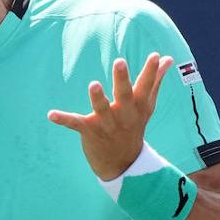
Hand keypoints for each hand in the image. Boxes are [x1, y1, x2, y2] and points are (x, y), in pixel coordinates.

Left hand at [47, 53, 173, 180]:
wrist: (123, 163)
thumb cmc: (133, 126)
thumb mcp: (146, 106)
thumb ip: (154, 81)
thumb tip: (169, 58)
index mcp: (137, 106)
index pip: (146, 86)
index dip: (150, 71)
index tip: (155, 55)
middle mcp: (123, 114)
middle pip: (124, 95)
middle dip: (122, 79)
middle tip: (120, 62)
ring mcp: (106, 123)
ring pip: (101, 109)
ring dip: (97, 98)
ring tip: (93, 85)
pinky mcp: (89, 131)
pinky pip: (75, 124)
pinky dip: (63, 119)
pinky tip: (51, 114)